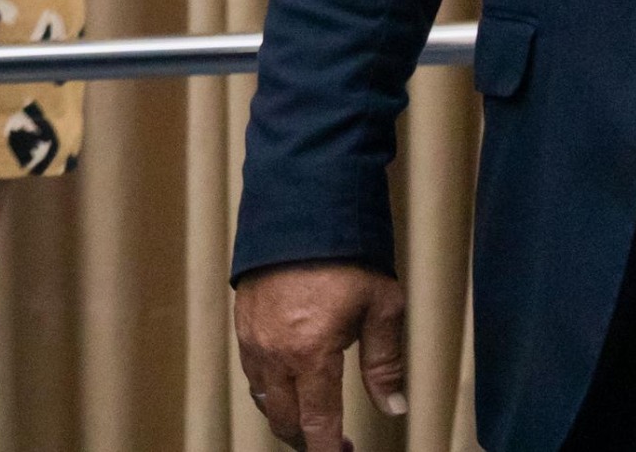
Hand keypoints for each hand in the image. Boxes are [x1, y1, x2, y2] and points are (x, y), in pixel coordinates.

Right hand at [234, 261, 407, 449]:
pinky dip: (268, 386)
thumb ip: (385, 364)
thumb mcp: (382, 308)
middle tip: (333, 442)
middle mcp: (274, 351)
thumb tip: (393, 406)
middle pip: (283, 418)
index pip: (317, 424)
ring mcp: (252, 335)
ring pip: (262, 396)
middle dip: (307, 439)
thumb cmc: (344, 253)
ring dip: (285, 414)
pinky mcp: (242, 318)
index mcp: (310, 354)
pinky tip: (287, 380)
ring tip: (309, 417)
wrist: (300, 207)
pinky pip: (250, 368)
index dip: (331, 450)